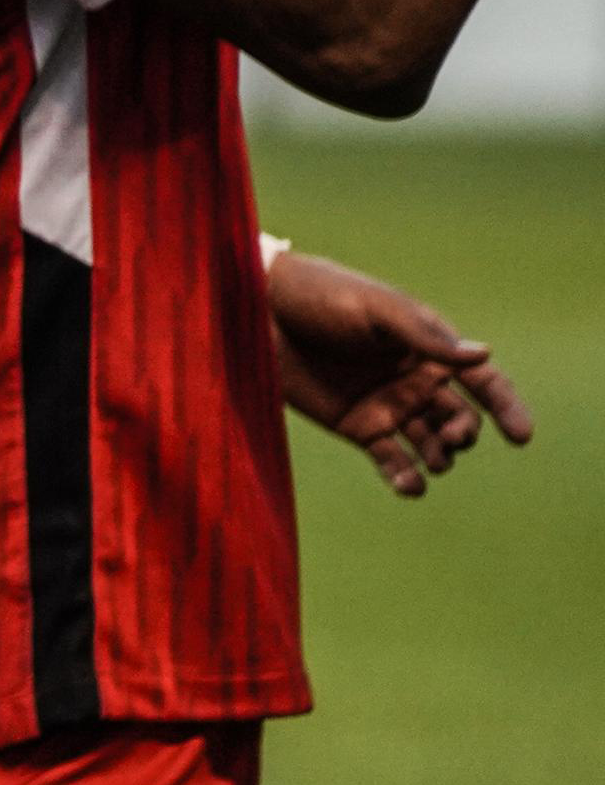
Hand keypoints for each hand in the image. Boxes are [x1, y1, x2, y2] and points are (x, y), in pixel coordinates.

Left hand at [266, 242, 532, 495]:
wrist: (261, 312)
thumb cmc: (323, 298)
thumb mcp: (377, 312)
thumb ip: (426, 338)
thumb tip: (484, 355)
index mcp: (431, 348)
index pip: (484, 383)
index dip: (508, 409)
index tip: (522, 436)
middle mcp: (417, 381)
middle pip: (460, 419)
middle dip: (462, 434)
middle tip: (449, 436)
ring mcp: (388, 406)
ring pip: (430, 444)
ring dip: (439, 457)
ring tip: (432, 459)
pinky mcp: (357, 426)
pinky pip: (391, 459)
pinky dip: (404, 477)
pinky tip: (411, 486)